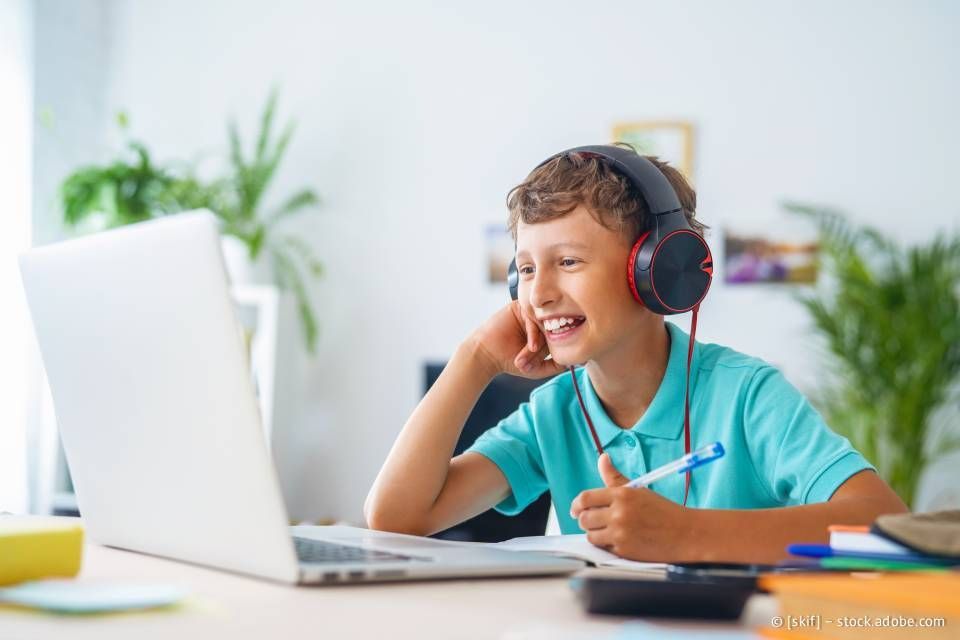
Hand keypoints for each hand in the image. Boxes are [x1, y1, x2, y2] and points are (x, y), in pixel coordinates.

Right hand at [468, 301, 565, 378]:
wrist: (486, 355)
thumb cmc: (509, 361)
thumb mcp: (537, 368)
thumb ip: (555, 366)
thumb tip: (578, 362)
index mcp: (544, 332)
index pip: (561, 335)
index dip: (561, 347)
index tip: (564, 357)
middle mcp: (538, 320)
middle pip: (554, 329)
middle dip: (549, 346)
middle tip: (540, 358)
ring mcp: (530, 313)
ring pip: (545, 324)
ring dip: (540, 341)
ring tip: (532, 353)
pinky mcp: (519, 307)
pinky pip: (533, 317)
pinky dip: (534, 334)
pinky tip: (531, 347)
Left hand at [569, 453, 696, 562]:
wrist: (685, 533)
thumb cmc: (661, 510)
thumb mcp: (638, 490)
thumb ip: (615, 478)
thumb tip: (602, 458)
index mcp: (622, 495)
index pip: (585, 498)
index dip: (577, 505)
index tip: (577, 508)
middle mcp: (619, 513)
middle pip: (584, 518)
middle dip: (584, 519)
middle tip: (592, 520)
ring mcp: (621, 533)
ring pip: (590, 535)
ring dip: (594, 533)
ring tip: (606, 530)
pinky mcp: (624, 550)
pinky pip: (603, 547)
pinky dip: (606, 544)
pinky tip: (617, 539)